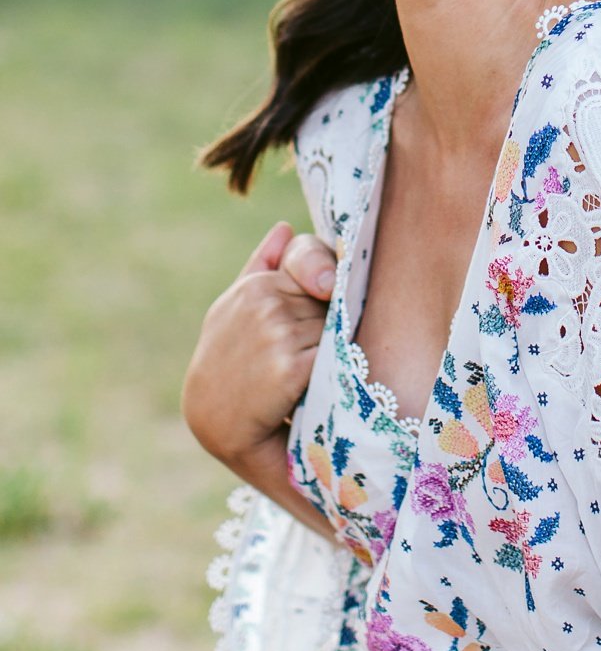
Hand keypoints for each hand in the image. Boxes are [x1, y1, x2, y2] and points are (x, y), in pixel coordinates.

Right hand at [182, 221, 337, 472]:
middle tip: (300, 353)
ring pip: (335, 326)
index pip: (314, 260)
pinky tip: (313, 382)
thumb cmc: (228, 363)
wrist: (215, 422)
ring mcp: (276, 331)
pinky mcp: (289, 365)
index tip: (322, 302)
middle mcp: (264, 301)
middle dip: (328, 321)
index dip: (325, 283)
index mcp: (256, 285)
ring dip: (333, 347)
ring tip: (303, 370)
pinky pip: (334, 354)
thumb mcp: (235, 311)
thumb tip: (284, 228)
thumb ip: (262, 267)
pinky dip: (333, 367)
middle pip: (331, 299)